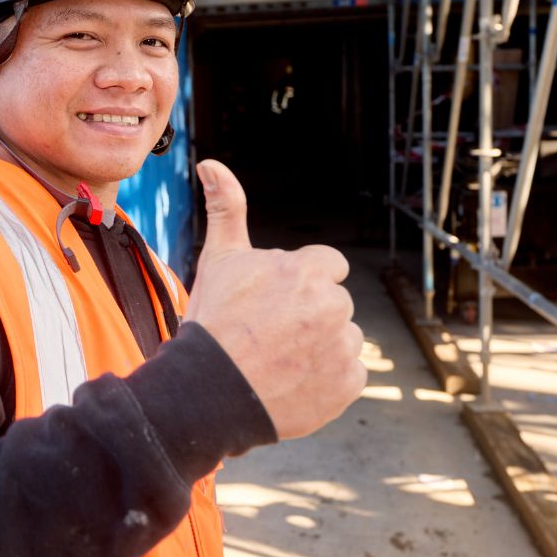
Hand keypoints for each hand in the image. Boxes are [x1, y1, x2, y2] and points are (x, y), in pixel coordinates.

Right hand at [185, 160, 366, 439]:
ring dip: (321, 347)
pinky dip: (329, 380)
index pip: (327, 267)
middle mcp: (334, 304)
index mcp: (309, 270)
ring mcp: (343, 347)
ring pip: (343, 338)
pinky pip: (350, 374)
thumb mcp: (219, 260)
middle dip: (310, 316)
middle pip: (334, 303)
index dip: (300, 284)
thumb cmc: (212, 322)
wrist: (206, 393)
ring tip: (280, 361)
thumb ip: (227, 208)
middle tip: (270, 336)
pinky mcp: (349, 384)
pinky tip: (295, 382)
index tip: (275, 303)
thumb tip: (210, 163)